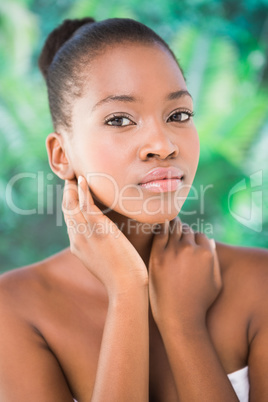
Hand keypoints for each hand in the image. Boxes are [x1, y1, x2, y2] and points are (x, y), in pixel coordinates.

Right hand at [62, 176, 147, 296]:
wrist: (126, 286)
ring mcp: (85, 233)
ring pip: (71, 204)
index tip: (73, 192)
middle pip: (66, 209)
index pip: (69, 220)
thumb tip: (107, 239)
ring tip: (75, 174)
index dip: (69, 204)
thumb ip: (100, 247)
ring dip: (71, 187)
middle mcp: (77, 238)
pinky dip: (81, 190)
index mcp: (77, 245)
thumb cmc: (121, 275)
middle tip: (71, 178)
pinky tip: (82, 179)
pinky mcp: (97, 229)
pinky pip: (84, 204)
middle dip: (67, 192)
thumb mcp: (104, 259)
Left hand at [148, 218, 221, 328]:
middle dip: (183, 232)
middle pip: (186, 230)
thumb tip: (210, 241)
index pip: (200, 235)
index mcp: (207, 253)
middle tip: (177, 233)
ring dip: (172, 227)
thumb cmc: (200, 304)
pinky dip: (161, 228)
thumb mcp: (216, 283)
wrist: (180, 318)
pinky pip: (160, 234)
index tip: (188, 242)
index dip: (195, 238)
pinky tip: (160, 226)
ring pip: (173, 229)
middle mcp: (191, 249)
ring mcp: (173, 251)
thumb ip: (215, 260)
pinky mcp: (158, 256)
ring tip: (169, 225)